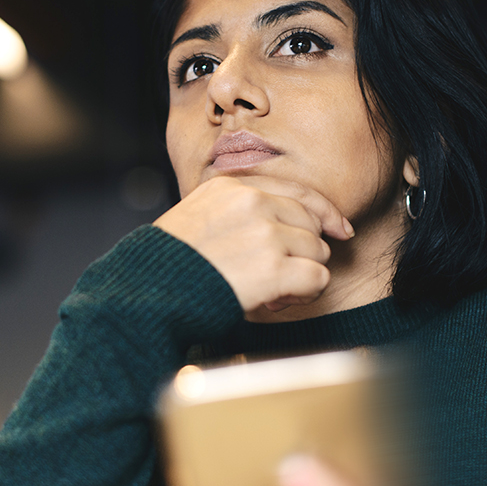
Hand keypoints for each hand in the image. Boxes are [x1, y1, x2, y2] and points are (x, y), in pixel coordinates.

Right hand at [153, 176, 353, 312]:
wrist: (147, 291)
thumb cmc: (169, 264)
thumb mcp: (198, 217)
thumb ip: (237, 212)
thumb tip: (286, 227)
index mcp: (232, 187)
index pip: (297, 192)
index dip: (325, 212)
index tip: (339, 228)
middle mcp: (252, 203)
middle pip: (311, 223)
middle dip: (306, 251)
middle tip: (286, 275)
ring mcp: (264, 234)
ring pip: (317, 251)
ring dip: (304, 273)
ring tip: (276, 290)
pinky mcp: (272, 268)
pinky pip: (317, 277)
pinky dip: (307, 292)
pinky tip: (282, 299)